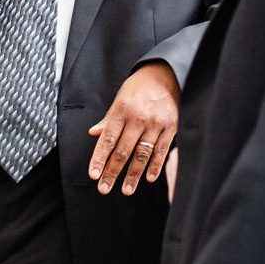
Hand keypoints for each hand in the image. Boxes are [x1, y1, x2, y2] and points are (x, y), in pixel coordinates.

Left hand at [88, 61, 179, 195]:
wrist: (165, 74)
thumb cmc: (138, 87)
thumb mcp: (120, 99)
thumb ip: (108, 119)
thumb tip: (93, 134)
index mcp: (122, 110)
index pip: (108, 139)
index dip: (99, 158)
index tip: (93, 174)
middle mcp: (138, 118)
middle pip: (123, 150)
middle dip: (112, 172)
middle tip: (104, 189)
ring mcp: (156, 123)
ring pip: (142, 154)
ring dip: (133, 174)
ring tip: (126, 190)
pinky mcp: (171, 127)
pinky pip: (162, 150)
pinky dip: (155, 165)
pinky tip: (148, 178)